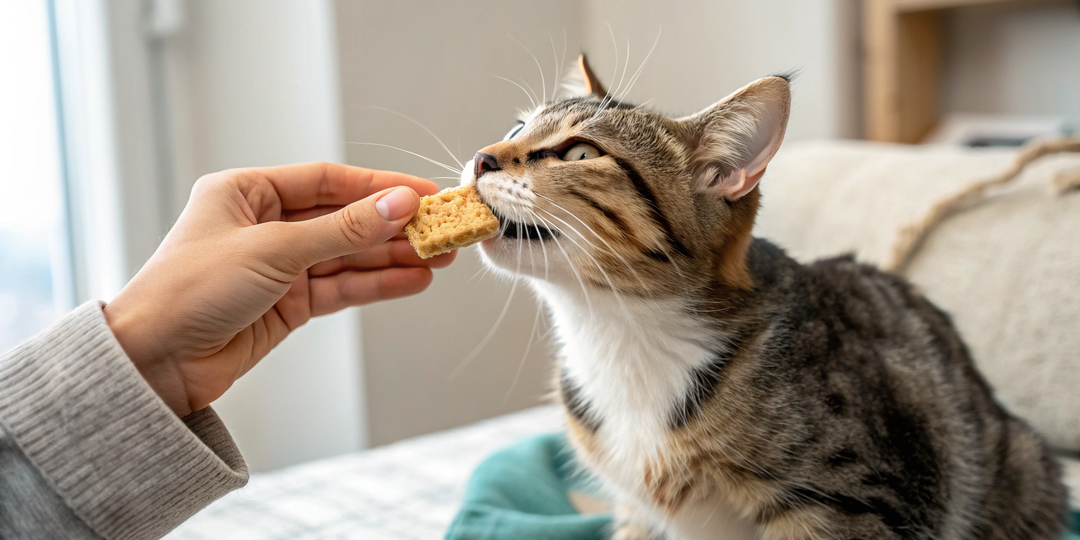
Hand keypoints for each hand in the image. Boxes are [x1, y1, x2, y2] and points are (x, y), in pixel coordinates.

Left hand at [103, 162, 453, 416]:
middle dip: (393, 226)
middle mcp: (264, 226)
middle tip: (441, 230)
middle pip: (343, 219)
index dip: (378, 186)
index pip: (327, 181)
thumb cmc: (188, 292)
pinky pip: (341, 288)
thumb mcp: (273, 250)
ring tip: (440, 258)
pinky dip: (376, 285)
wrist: (153, 364)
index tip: (424, 193)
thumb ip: (343, 230)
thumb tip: (400, 204)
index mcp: (246, 193)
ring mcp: (278, 267)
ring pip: (347, 256)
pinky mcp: (287, 305)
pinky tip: (412, 281)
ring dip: (392, 257)